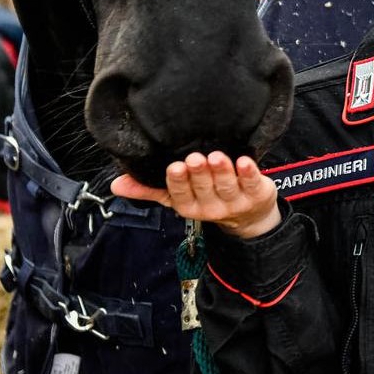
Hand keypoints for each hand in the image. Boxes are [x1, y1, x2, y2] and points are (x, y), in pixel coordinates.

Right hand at [111, 152, 282, 238]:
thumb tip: (116, 184)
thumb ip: (149, 189)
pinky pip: (252, 183)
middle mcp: (212, 207)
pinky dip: (248, 172)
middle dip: (198, 174)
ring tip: (215, 157)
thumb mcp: (177, 197)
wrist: (248, 215)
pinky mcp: (257, 193)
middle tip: (193, 158)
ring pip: (226, 186)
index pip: (181, 195)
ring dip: (221, 172)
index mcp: (190, 206)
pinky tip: (244, 161)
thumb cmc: (207, 197)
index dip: (178, 182)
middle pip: (204, 189)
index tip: (174, 167)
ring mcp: (235, 202)